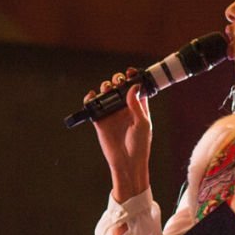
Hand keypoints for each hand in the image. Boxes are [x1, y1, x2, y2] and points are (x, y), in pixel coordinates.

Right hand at [88, 67, 151, 201]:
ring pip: (106, 94)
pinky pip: (93, 106)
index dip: (132, 77)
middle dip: (117, 80)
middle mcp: (124, 107)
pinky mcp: (100, 120)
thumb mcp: (143, 124)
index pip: (134, 87)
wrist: (127, 163)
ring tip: (107, 89)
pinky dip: (90, 98)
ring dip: (105, 87)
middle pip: (119, 87)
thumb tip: (132, 87)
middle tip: (118, 81)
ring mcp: (111, 113)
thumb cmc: (140, 145)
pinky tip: (93, 96)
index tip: (130, 72)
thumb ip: (137, 105)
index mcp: (138, 106)